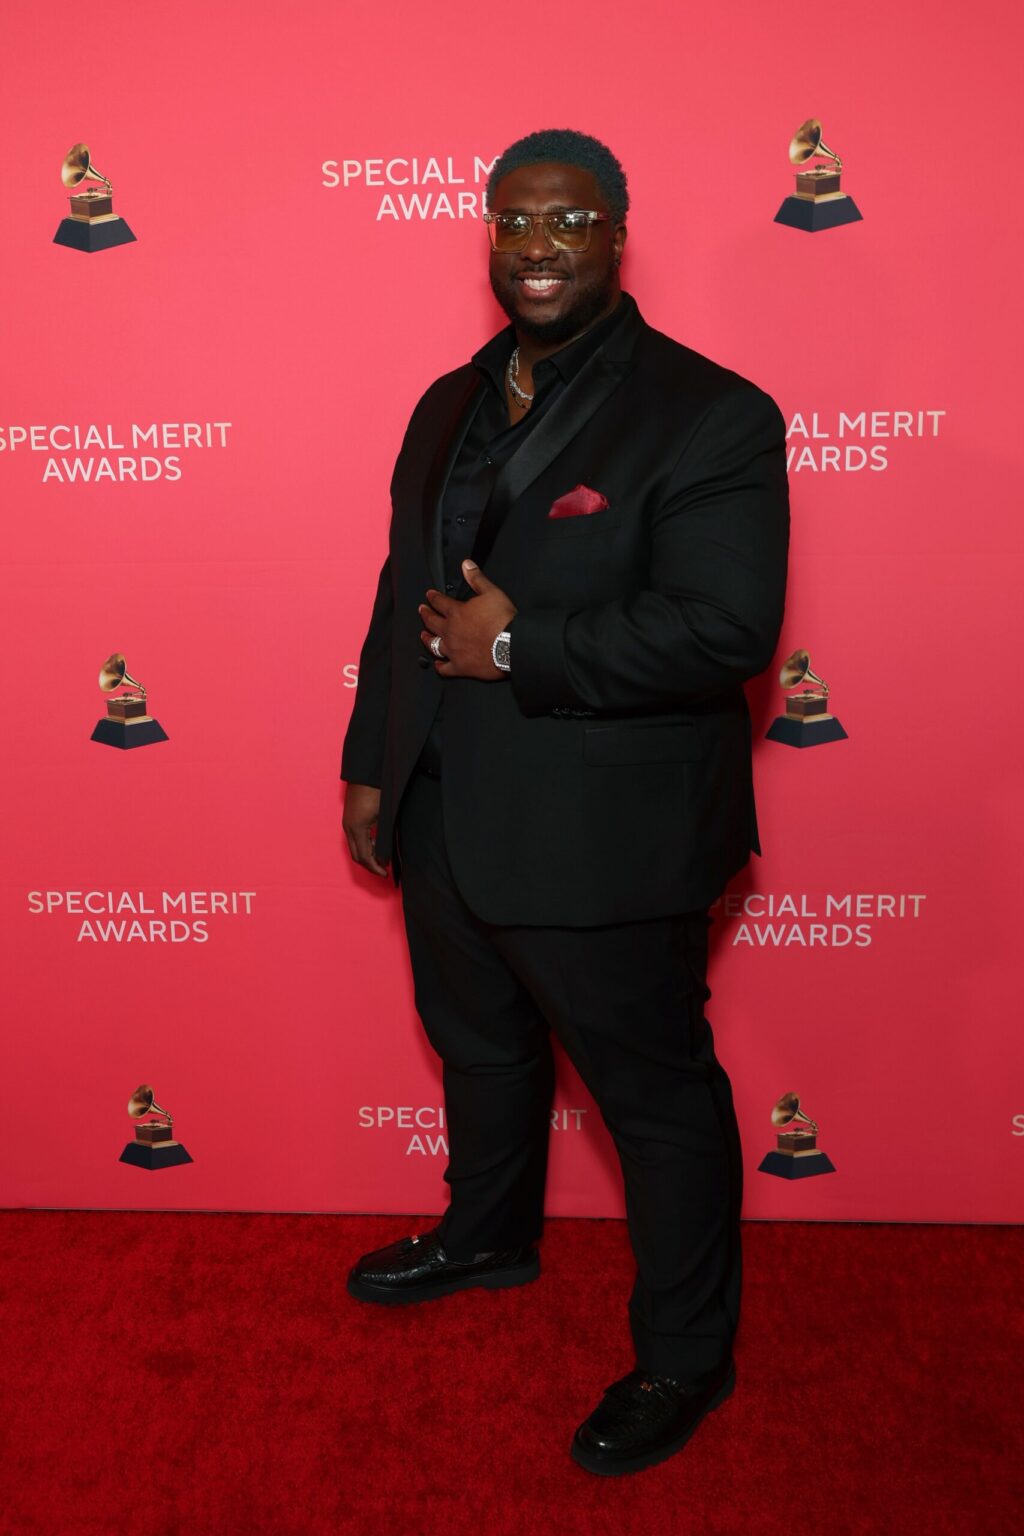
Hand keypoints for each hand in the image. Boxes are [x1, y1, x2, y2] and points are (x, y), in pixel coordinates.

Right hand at [342, 782, 388, 876]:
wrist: (367, 773)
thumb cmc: (378, 792)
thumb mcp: (384, 816)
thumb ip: (384, 838)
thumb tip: (385, 856)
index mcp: (357, 828)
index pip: (364, 857)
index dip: (375, 867)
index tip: (385, 874)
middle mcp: (348, 827)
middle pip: (356, 856)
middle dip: (369, 865)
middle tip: (384, 870)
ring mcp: (347, 823)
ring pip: (354, 848)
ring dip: (367, 856)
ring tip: (381, 860)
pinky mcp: (349, 818)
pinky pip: (355, 839)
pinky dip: (364, 846)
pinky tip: (376, 846)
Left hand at [419, 560, 516, 679]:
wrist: (511, 646)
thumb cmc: (503, 621)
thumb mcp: (492, 592)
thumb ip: (477, 578)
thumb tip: (466, 565)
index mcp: (457, 613)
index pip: (439, 602)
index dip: (433, 597)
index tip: (429, 595)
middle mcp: (450, 631)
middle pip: (432, 622)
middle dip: (425, 614)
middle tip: (421, 611)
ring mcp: (453, 650)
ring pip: (433, 645)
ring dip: (427, 639)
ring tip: (424, 635)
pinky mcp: (460, 666)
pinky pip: (445, 668)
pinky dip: (440, 666)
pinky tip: (437, 664)